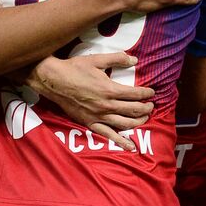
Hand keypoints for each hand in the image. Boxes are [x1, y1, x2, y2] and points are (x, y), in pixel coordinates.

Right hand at [26, 52, 154, 150]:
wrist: (54, 81)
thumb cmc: (75, 69)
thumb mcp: (97, 60)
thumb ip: (117, 59)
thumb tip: (134, 59)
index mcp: (110, 89)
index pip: (136, 94)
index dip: (147, 93)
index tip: (151, 92)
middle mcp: (107, 105)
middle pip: (134, 110)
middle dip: (146, 108)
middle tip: (150, 105)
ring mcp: (99, 116)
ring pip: (126, 123)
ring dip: (139, 121)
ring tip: (144, 118)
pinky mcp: (91, 123)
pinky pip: (109, 135)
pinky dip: (122, 142)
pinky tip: (131, 146)